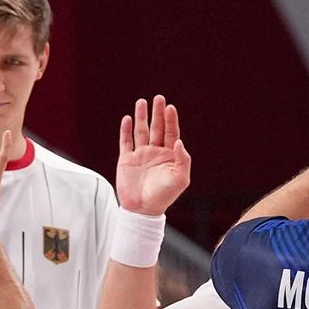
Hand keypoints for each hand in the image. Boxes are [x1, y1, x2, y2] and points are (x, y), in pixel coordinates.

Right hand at [115, 97, 189, 216]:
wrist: (142, 210)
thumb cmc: (164, 196)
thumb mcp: (180, 179)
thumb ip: (183, 159)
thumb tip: (180, 142)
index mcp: (169, 156)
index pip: (171, 133)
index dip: (171, 120)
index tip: (170, 107)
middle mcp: (155, 152)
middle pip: (157, 128)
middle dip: (157, 113)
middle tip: (158, 98)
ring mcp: (140, 155)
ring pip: (141, 131)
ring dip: (142, 117)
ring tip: (142, 102)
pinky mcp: (126, 160)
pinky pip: (126, 141)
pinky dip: (126, 130)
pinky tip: (127, 118)